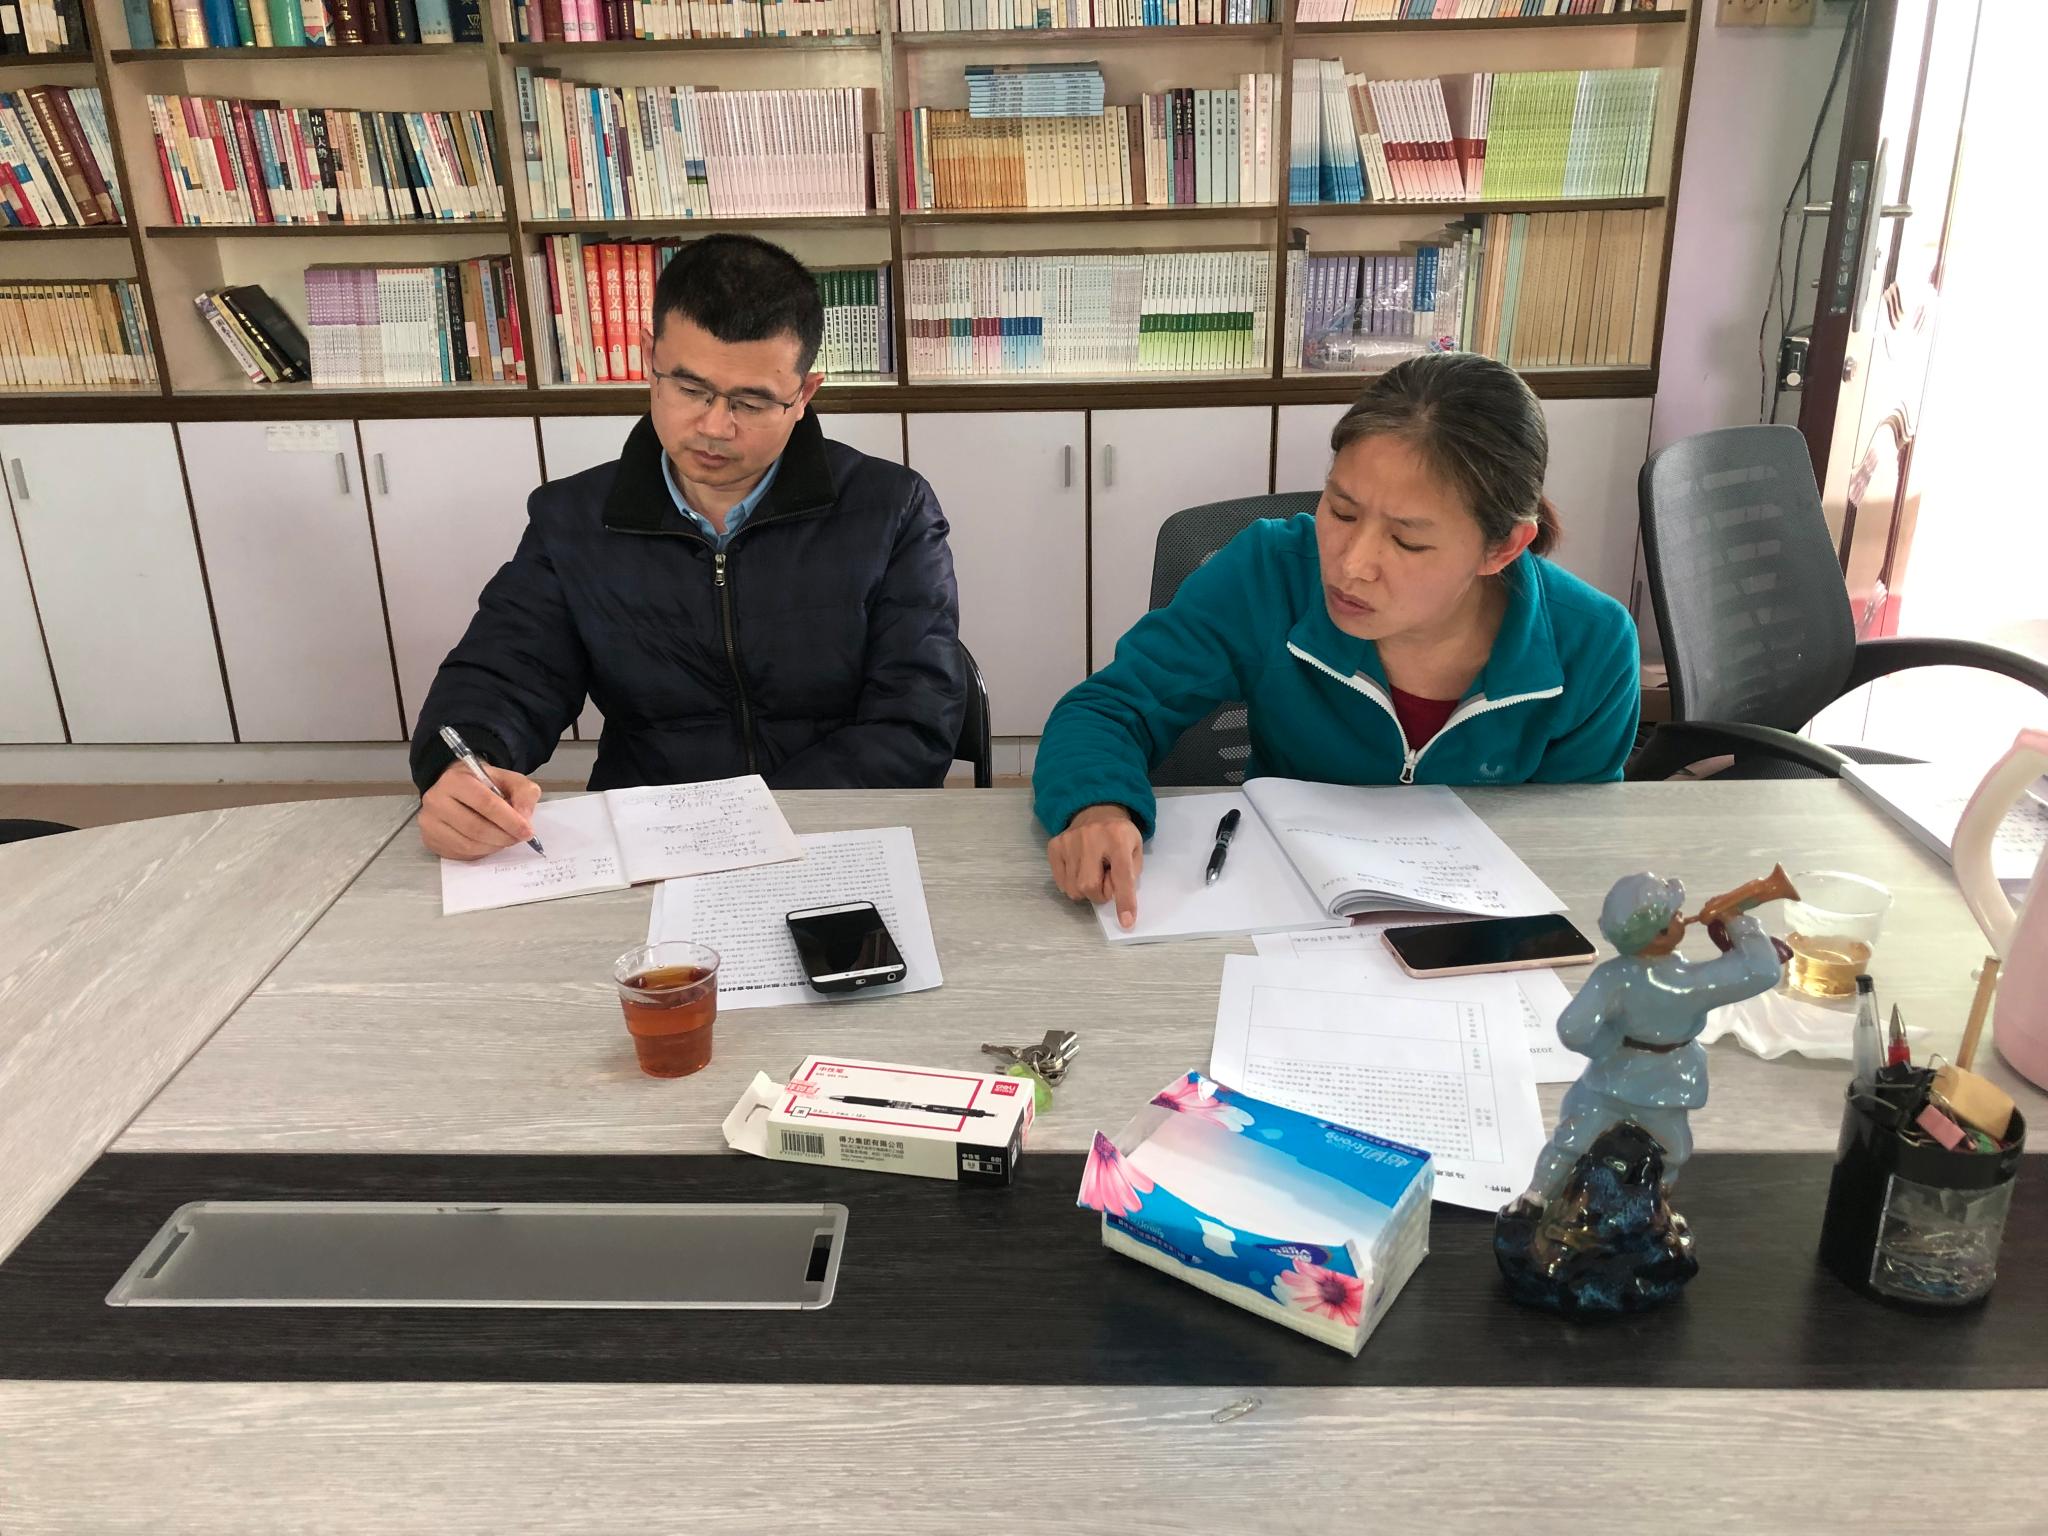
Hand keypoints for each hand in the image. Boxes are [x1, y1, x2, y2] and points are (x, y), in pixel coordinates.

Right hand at [419, 761, 540, 859]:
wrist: (457, 788)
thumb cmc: (484, 784)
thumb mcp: (508, 779)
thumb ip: (523, 793)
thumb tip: (524, 818)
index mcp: (455, 780)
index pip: (486, 804)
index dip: (510, 820)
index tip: (527, 831)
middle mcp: (435, 800)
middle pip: (476, 827)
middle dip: (503, 837)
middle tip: (519, 838)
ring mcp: (429, 822)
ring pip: (468, 844)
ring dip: (494, 847)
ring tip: (506, 840)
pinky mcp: (430, 839)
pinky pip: (460, 853)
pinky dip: (481, 852)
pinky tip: (489, 844)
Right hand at [1047, 804, 1144, 928]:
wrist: (1096, 809)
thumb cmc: (1119, 835)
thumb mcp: (1135, 849)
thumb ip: (1129, 874)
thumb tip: (1115, 898)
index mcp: (1118, 838)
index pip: (1121, 875)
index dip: (1124, 901)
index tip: (1127, 921)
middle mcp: (1091, 838)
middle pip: (1088, 886)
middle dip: (1098, 895)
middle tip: (1105, 885)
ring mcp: (1069, 841)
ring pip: (1072, 888)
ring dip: (1085, 891)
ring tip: (1092, 874)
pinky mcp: (1055, 845)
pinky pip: (1060, 882)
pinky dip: (1071, 884)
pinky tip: (1079, 869)